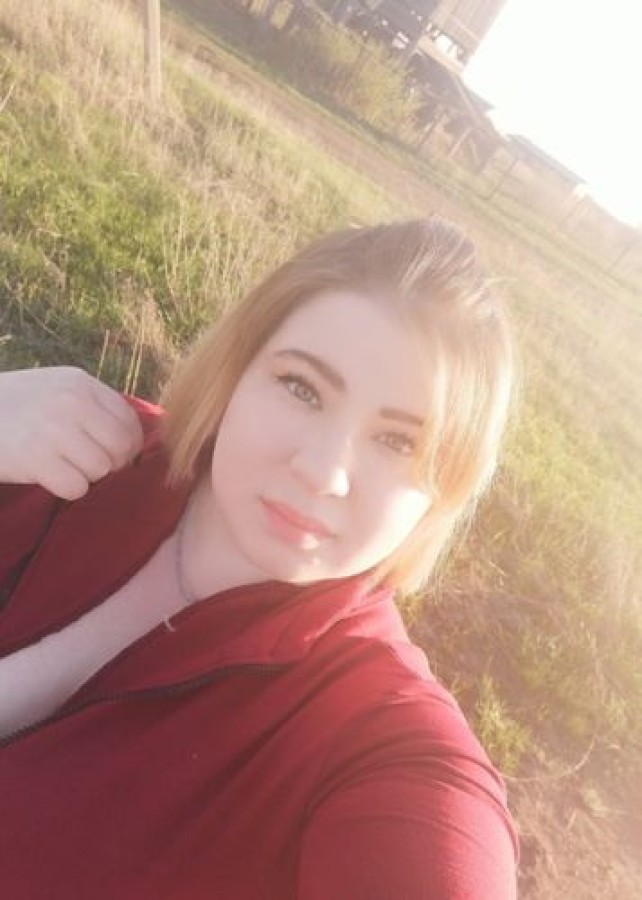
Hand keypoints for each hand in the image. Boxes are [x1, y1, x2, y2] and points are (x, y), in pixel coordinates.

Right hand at [0, 367, 143, 499]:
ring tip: (62, 465)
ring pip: (101, 469)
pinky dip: (66, 489)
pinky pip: (77, 488)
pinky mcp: (35, 458)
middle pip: (122, 447)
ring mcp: (53, 428)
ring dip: (85, 476)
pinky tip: (48, 476)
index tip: (115, 455)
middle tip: (89, 466)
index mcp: (79, 383)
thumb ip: (92, 406)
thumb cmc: (14, 409)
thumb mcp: (54, 389)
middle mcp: (70, 401)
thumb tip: (134, 442)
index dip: (129, 446)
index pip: (130, 421)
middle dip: (112, 464)